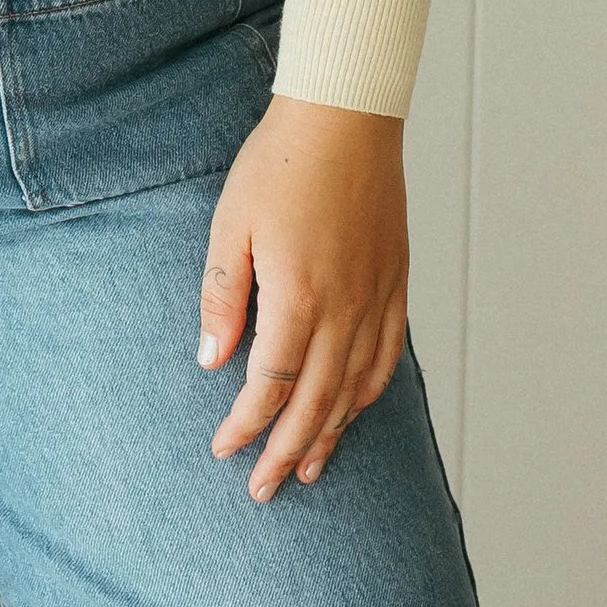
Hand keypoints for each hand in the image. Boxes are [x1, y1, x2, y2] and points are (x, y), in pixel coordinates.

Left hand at [198, 96, 408, 499]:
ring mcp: (376, 299)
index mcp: (299, 297)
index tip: (224, 449)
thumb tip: (211, 362)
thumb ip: (223, 298)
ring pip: (355, 389)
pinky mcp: (396, 284)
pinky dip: (366, 394)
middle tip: (263, 488)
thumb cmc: (279, 165)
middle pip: (315, 403)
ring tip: (306, 467)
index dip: (246, 425)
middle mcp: (345, 309)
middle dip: (285, 451)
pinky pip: (385, 357)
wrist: (344, 117)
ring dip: (329, 434)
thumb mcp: (230, 225)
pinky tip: (351, 410)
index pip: (270, 386)